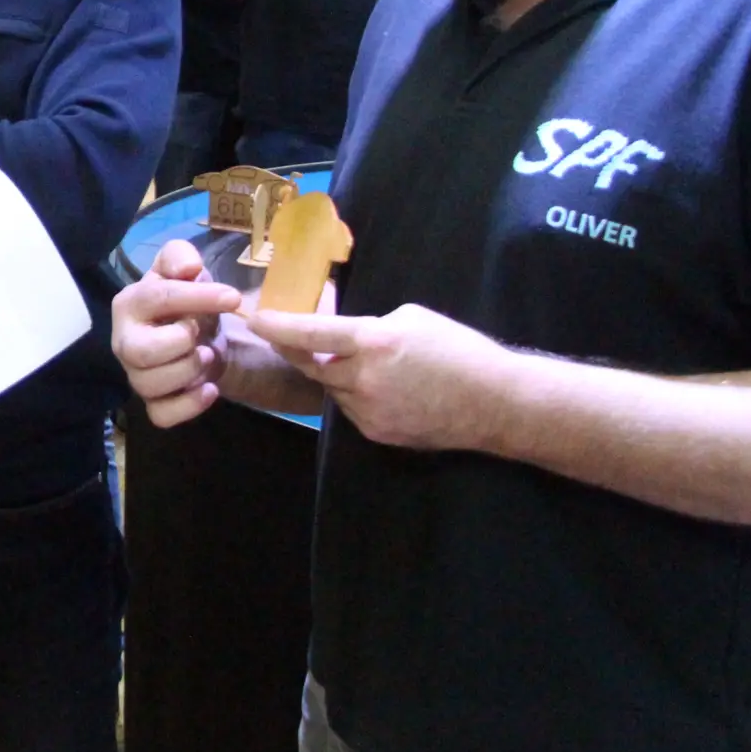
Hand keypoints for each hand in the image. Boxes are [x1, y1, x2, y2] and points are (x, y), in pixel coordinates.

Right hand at [110, 240, 242, 427]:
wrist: (202, 334)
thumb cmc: (189, 298)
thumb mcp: (186, 267)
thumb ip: (180, 256)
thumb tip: (187, 269)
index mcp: (130, 304)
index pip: (156, 300)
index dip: (197, 297)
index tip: (233, 297)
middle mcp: (125, 342)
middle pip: (140, 351)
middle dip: (180, 342)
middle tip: (202, 334)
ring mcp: (136, 375)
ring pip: (150, 384)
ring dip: (188, 370)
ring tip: (207, 355)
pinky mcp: (152, 402)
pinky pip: (161, 415)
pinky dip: (189, 405)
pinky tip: (209, 388)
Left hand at [244, 303, 511, 451]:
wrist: (496, 403)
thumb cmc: (460, 350)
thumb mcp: (413, 319)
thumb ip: (371, 326)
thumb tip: (346, 335)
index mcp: (373, 343)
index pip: (311, 334)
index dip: (279, 327)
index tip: (254, 319)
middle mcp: (363, 380)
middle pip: (314, 366)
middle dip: (299, 351)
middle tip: (287, 337)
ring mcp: (368, 411)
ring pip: (334, 389)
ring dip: (338, 375)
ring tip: (370, 365)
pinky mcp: (377, 433)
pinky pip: (353, 409)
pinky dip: (357, 395)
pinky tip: (387, 389)